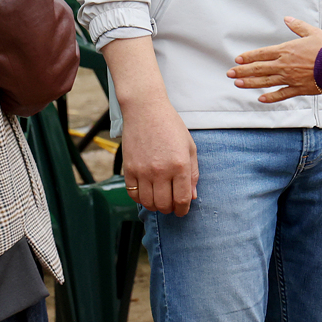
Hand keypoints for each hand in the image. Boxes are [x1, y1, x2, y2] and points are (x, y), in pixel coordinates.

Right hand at [118, 96, 199, 216]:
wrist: (146, 110)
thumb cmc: (170, 126)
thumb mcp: (189, 147)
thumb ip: (193, 173)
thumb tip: (192, 196)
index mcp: (180, 165)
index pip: (182, 199)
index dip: (183, 210)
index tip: (182, 210)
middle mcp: (161, 171)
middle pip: (164, 204)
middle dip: (169, 209)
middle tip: (171, 206)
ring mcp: (143, 171)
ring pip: (148, 202)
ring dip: (155, 206)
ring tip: (159, 200)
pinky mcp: (129, 168)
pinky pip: (133, 193)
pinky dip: (140, 198)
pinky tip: (146, 193)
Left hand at [229, 17, 321, 102]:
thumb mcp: (312, 32)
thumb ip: (297, 26)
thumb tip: (287, 18)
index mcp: (286, 50)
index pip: (262, 53)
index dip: (248, 57)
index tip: (238, 60)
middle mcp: (284, 65)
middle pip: (259, 68)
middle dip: (243, 71)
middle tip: (230, 73)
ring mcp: (290, 78)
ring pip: (266, 82)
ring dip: (250, 83)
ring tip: (238, 84)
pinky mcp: (298, 89)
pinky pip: (281, 94)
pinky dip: (270, 97)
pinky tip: (261, 99)